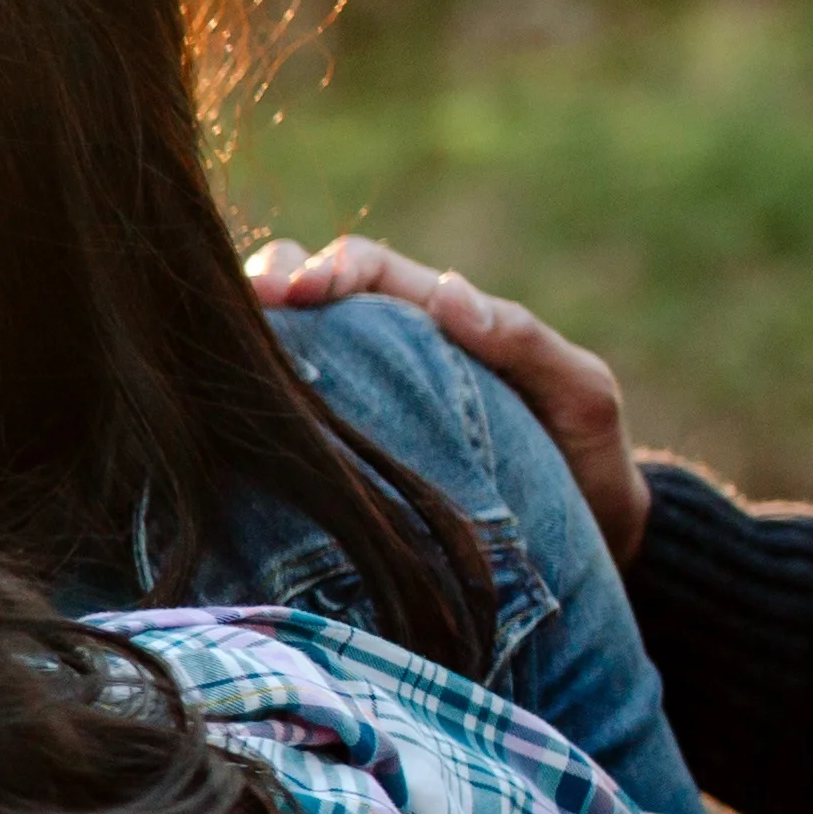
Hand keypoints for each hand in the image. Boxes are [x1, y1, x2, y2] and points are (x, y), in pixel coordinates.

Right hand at [246, 233, 647, 560]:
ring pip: (291, 358)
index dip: (325, 268)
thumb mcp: (581, 394)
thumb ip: (524, 340)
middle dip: (265, 290)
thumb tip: (446, 290)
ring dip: (253, 348)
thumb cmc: (589, 461)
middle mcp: (390, 354)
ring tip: (220, 361)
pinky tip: (233, 427)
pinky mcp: (348, 464)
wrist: (592, 544)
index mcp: (439, 322)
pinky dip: (260, 414)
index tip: (298, 293)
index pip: (366, 269)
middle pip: (308, 299)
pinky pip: (296, 428)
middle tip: (243, 311)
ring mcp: (364, 406)